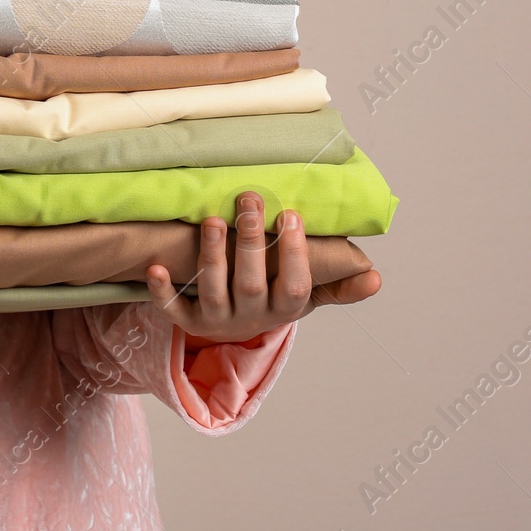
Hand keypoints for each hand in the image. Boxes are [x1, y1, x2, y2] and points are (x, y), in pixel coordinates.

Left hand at [145, 191, 382, 343]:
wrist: (235, 331)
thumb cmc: (274, 298)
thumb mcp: (308, 296)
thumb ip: (339, 286)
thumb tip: (376, 277)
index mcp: (284, 309)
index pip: (294, 287)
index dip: (293, 254)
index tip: (291, 215)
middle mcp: (251, 317)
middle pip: (251, 284)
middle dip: (251, 242)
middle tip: (250, 200)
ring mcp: (218, 320)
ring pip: (213, 291)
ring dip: (212, 256)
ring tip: (213, 220)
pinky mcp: (190, 321)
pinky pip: (173, 311)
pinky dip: (163, 292)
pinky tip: (155, 267)